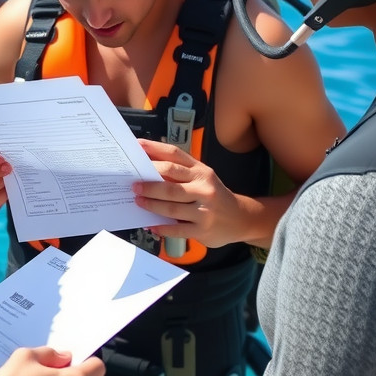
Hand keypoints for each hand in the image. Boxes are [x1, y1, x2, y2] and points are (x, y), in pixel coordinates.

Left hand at [132, 139, 250, 248]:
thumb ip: (180, 173)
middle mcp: (203, 188)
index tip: (138, 146)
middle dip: (149, 184)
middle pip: (170, 184)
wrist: (241, 218)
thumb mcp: (202, 179)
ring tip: (138, 201)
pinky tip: (151, 224)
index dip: (155, 149)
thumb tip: (149, 168)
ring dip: (151, 205)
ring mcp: (204, 210)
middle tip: (134, 185)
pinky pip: (176, 228)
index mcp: (201, 171)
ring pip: (171, 207)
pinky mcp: (202, 229)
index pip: (175, 155)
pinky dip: (161, 226)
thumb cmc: (214, 196)